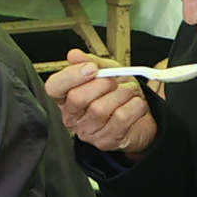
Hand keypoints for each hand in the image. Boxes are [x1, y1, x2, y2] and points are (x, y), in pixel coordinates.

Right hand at [43, 56, 157, 156]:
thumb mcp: (107, 72)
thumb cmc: (119, 94)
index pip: (54, 87)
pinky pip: (120, 118)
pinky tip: (134, 104)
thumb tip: (74, 55)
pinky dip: (134, 105)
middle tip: (114, 80)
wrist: (143, 116)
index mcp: (66, 98)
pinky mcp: (106, 141)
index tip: (91, 68)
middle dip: (101, 84)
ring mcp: (88, 132)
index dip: (71, 76)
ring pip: (100, 108)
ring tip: (128, 91)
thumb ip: (92, 62)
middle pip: (77, 98)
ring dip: (122, 93)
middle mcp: (73, 117)